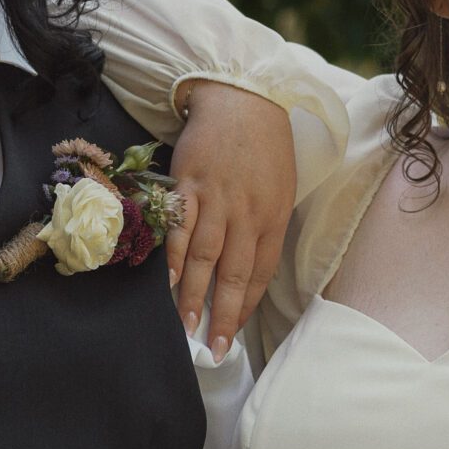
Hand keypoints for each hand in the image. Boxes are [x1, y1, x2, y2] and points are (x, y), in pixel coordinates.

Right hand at [164, 80, 294, 359]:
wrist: (242, 99)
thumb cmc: (265, 146)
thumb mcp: (281, 188)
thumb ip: (267, 226)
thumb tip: (251, 268)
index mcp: (274, 216)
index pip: (261, 273)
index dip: (247, 307)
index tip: (235, 334)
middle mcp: (247, 213)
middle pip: (234, 274)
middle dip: (224, 316)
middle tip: (214, 350)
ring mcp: (217, 200)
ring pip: (205, 258)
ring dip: (194, 296)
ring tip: (186, 327)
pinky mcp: (189, 185)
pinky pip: (180, 229)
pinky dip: (174, 258)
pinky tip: (167, 283)